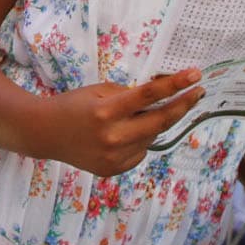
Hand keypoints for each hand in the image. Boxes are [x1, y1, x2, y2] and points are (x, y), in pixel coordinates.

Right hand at [40, 71, 203, 176]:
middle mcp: (113, 137)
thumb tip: (161, 96)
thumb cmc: (73, 105)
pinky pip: (140, 152)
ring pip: (151, 138)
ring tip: (134, 117)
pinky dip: (139, 140)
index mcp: (107, 112)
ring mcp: (114, 157)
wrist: (46, 134)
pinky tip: (121, 135)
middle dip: (182, 105)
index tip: (195, 75)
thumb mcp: (99, 92)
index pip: (148, 96)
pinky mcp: (113, 170)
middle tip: (198, 92)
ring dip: (153, 124)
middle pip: (160, 122)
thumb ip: (129, 95)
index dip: (175, 85)